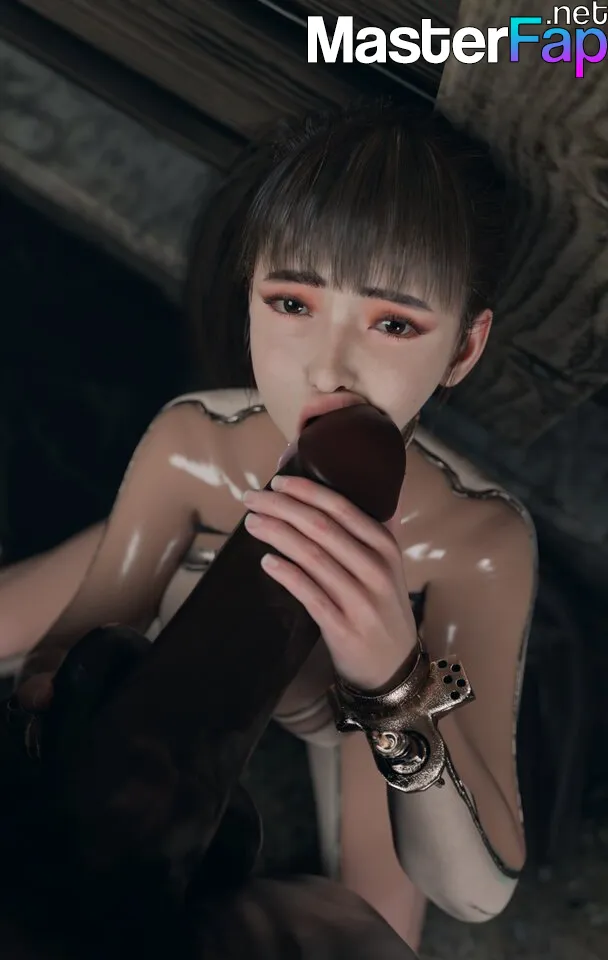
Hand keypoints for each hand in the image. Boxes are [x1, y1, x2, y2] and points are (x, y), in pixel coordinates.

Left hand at [242, 475, 417, 690]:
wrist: (394, 666)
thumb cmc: (383, 607)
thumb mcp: (390, 565)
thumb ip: (380, 527)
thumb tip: (375, 486)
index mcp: (385, 547)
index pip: (342, 507)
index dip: (307, 490)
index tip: (278, 481)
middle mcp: (375, 569)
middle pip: (321, 527)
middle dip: (282, 507)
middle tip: (252, 498)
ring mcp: (360, 599)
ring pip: (311, 556)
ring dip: (277, 534)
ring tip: (252, 523)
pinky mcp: (342, 627)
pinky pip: (309, 594)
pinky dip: (287, 574)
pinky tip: (267, 561)